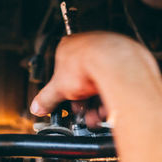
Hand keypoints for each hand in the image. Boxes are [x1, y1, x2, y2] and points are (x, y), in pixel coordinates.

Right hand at [29, 31, 150, 126]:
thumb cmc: (87, 64)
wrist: (115, 63)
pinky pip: (115, 82)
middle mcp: (88, 46)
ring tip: (95, 116)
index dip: (64, 91)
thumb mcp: (58, 88)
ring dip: (96, 104)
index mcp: (68, 46)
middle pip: (82, 80)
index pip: (62, 71)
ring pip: (99, 83)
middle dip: (82, 101)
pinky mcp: (123, 61)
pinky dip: (111, 97)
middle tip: (82, 112)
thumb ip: (46, 98)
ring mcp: (107, 52)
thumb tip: (37, 107)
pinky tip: (107, 109)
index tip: (66, 103)